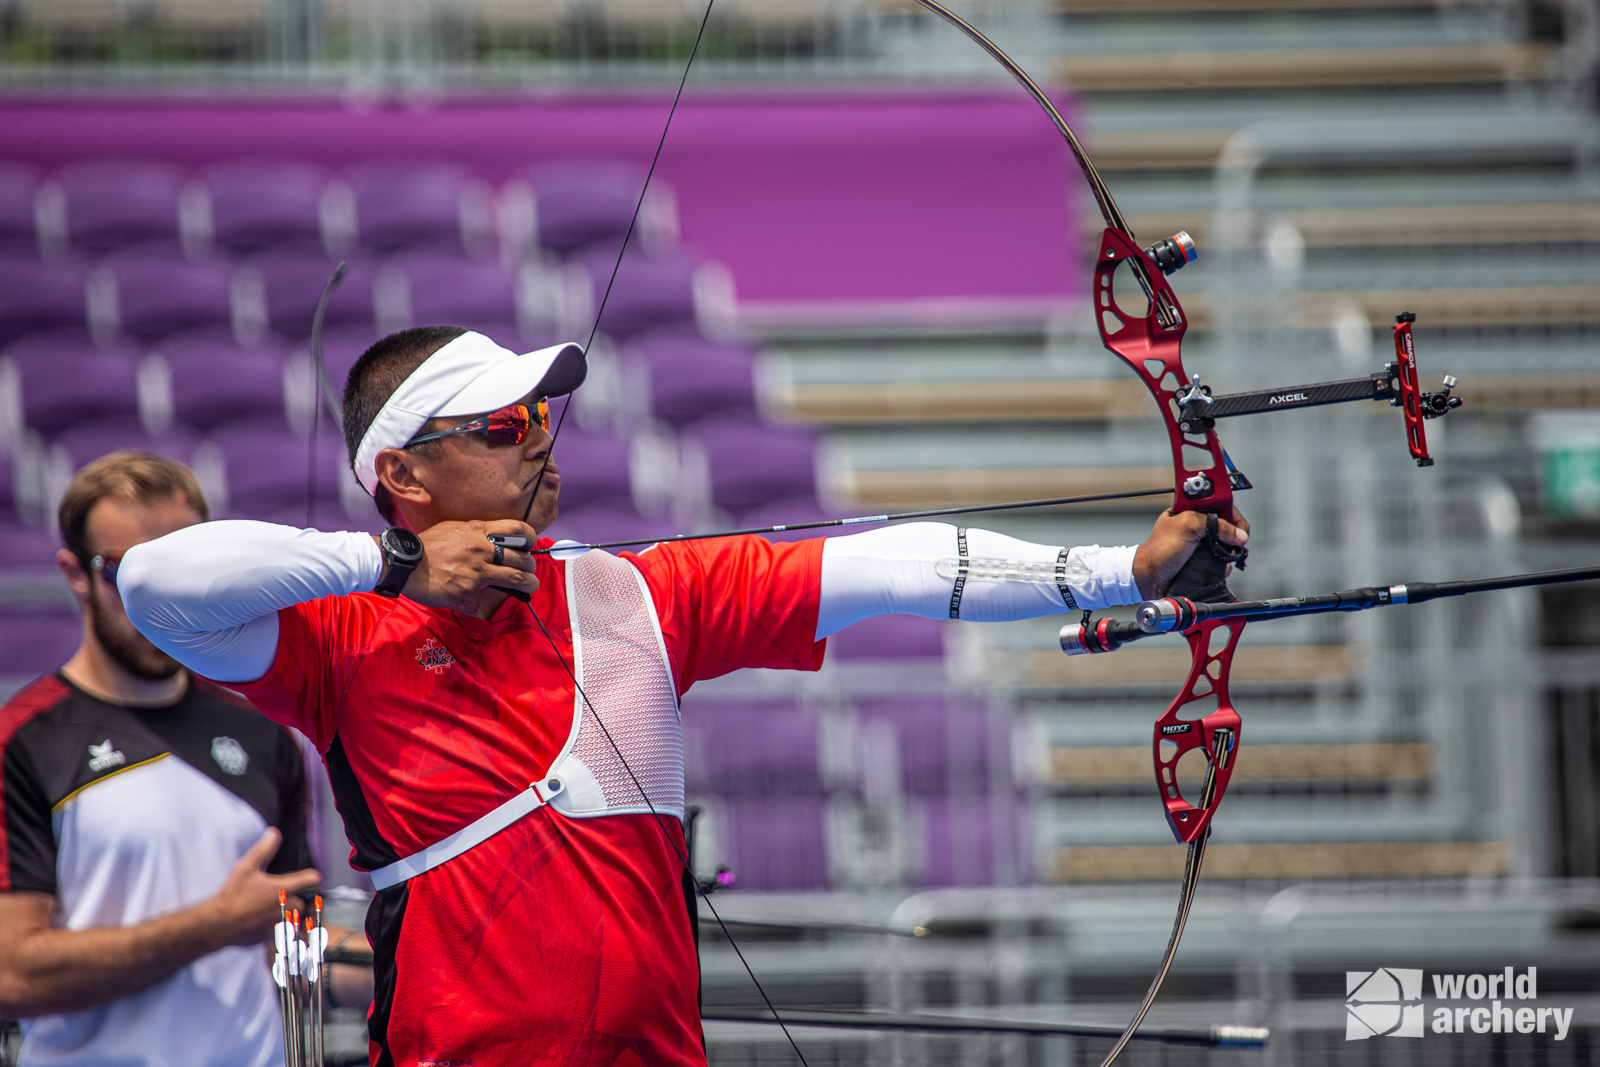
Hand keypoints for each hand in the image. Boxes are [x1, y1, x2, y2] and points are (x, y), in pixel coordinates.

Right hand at [209, 828, 319, 947]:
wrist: (220, 924)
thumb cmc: (233, 895)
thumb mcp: (246, 867)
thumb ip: (263, 849)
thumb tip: (274, 833)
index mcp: (286, 888)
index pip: (313, 879)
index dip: (309, 877)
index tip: (303, 878)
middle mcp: (289, 906)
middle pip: (305, 900)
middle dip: (297, 897)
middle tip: (280, 894)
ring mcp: (283, 922)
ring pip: (297, 916)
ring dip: (290, 913)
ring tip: (272, 908)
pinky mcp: (275, 936)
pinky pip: (285, 930)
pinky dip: (279, 926)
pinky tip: (264, 921)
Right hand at [404, 519, 540, 614]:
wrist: (404, 562)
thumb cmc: (426, 546)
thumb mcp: (453, 529)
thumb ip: (474, 534)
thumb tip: (490, 541)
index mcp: (478, 531)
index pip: (518, 528)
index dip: (530, 537)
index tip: (530, 545)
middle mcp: (481, 549)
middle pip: (522, 558)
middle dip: (530, 567)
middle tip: (529, 571)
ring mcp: (476, 571)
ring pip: (516, 578)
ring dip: (527, 584)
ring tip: (528, 586)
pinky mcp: (467, 590)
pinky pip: (481, 602)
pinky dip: (478, 605)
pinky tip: (474, 603)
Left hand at [1131, 506, 1249, 598]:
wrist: (1148, 577)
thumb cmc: (1159, 550)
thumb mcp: (1187, 527)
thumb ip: (1215, 525)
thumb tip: (1238, 534)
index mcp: (1192, 510)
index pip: (1222, 505)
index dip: (1234, 516)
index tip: (1240, 528)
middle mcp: (1197, 526)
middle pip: (1228, 526)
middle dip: (1234, 536)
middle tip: (1235, 544)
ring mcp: (1200, 544)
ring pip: (1226, 545)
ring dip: (1228, 553)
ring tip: (1222, 558)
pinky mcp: (1202, 560)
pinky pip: (1221, 561)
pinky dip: (1223, 566)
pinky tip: (1217, 568)